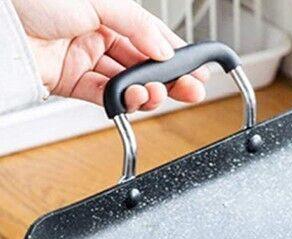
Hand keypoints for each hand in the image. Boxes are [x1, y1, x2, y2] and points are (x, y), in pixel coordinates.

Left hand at [14, 0, 208, 111]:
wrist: (1, 24)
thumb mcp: (98, 0)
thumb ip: (137, 25)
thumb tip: (165, 49)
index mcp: (106, 13)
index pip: (151, 37)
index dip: (177, 54)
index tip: (199, 69)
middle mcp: (97, 37)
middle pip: (143, 64)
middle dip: (170, 79)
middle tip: (191, 90)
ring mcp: (86, 61)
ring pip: (128, 84)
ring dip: (148, 93)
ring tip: (156, 94)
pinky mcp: (73, 84)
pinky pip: (107, 97)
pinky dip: (123, 102)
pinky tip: (134, 99)